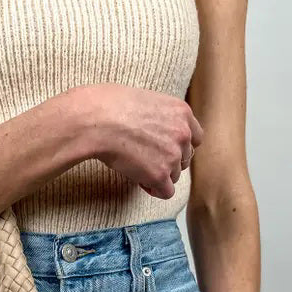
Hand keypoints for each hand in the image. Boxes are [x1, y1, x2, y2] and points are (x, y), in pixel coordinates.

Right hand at [77, 83, 203, 198]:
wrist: (96, 120)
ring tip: (137, 166)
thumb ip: (160, 116)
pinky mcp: (159, 174)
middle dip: (168, 161)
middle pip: (185, 158)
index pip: (194, 137)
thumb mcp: (146, 99)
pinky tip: (140, 181)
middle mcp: (183, 133)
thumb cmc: (110, 106)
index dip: (179, 145)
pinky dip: (154, 189)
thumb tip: (155, 130)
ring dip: (158, 174)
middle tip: (145, 159)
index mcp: (181, 111)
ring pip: (174, 176)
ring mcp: (173, 155)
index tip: (162, 148)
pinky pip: (165, 192)